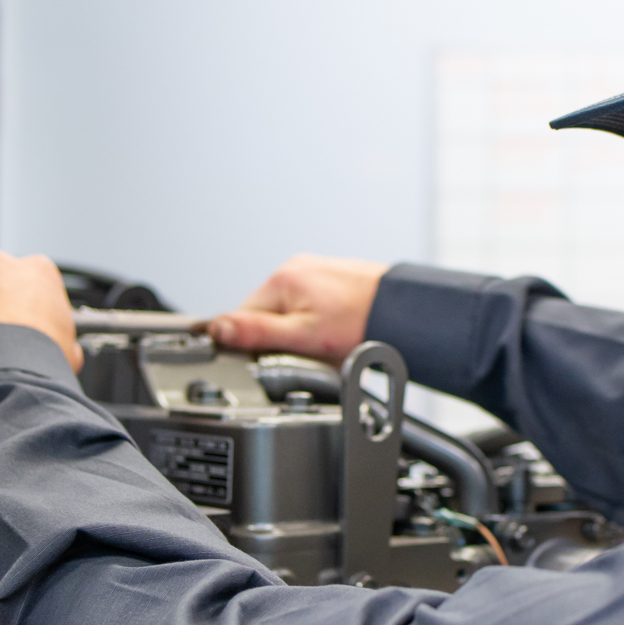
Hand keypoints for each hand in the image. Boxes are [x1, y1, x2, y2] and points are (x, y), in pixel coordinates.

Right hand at [209, 255, 388, 363]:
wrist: (407, 313)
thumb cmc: (364, 323)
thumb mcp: (303, 336)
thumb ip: (257, 333)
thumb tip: (216, 329)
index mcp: (281, 279)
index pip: (242, 318)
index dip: (253, 344)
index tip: (275, 356)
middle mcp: (295, 269)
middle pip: (266, 316)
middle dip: (281, 339)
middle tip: (309, 351)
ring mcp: (315, 273)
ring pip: (290, 314)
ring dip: (301, 334)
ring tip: (328, 342)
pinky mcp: (332, 281)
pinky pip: (311, 309)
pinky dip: (319, 325)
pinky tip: (337, 333)